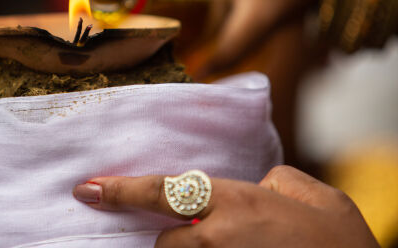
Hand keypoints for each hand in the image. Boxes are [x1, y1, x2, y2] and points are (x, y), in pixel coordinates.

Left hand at [72, 165, 378, 247]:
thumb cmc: (337, 239)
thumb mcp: (303, 192)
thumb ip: (267, 183)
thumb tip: (254, 185)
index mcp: (233, 201)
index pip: (161, 191)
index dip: (120, 191)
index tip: (86, 190)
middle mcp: (217, 237)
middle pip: (165, 242)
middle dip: (178, 242)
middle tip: (211, 240)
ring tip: (236, 247)